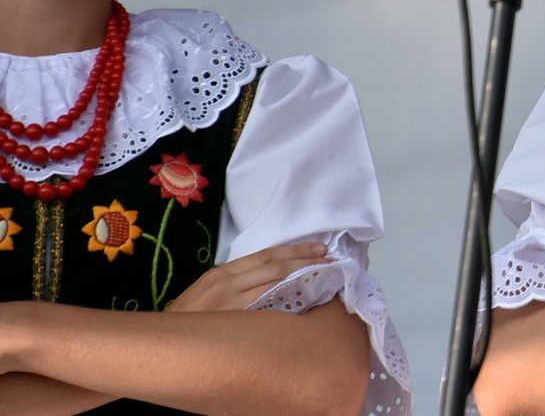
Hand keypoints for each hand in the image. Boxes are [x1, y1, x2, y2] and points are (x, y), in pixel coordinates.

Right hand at [164, 242, 332, 311]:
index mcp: (222, 274)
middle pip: (275, 268)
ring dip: (303, 282)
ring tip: (328, 280)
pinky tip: (307, 305)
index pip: (266, 256)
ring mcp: (231, 307)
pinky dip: (288, 306)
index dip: (295, 251)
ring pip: (275, 288)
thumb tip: (274, 277)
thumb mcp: (208, 293)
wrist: (157, 347)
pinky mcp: (234, 326)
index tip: (321, 250)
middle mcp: (228, 285)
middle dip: (306, 263)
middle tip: (334, 261)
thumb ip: (237, 283)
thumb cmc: (186, 321)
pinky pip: (267, 313)